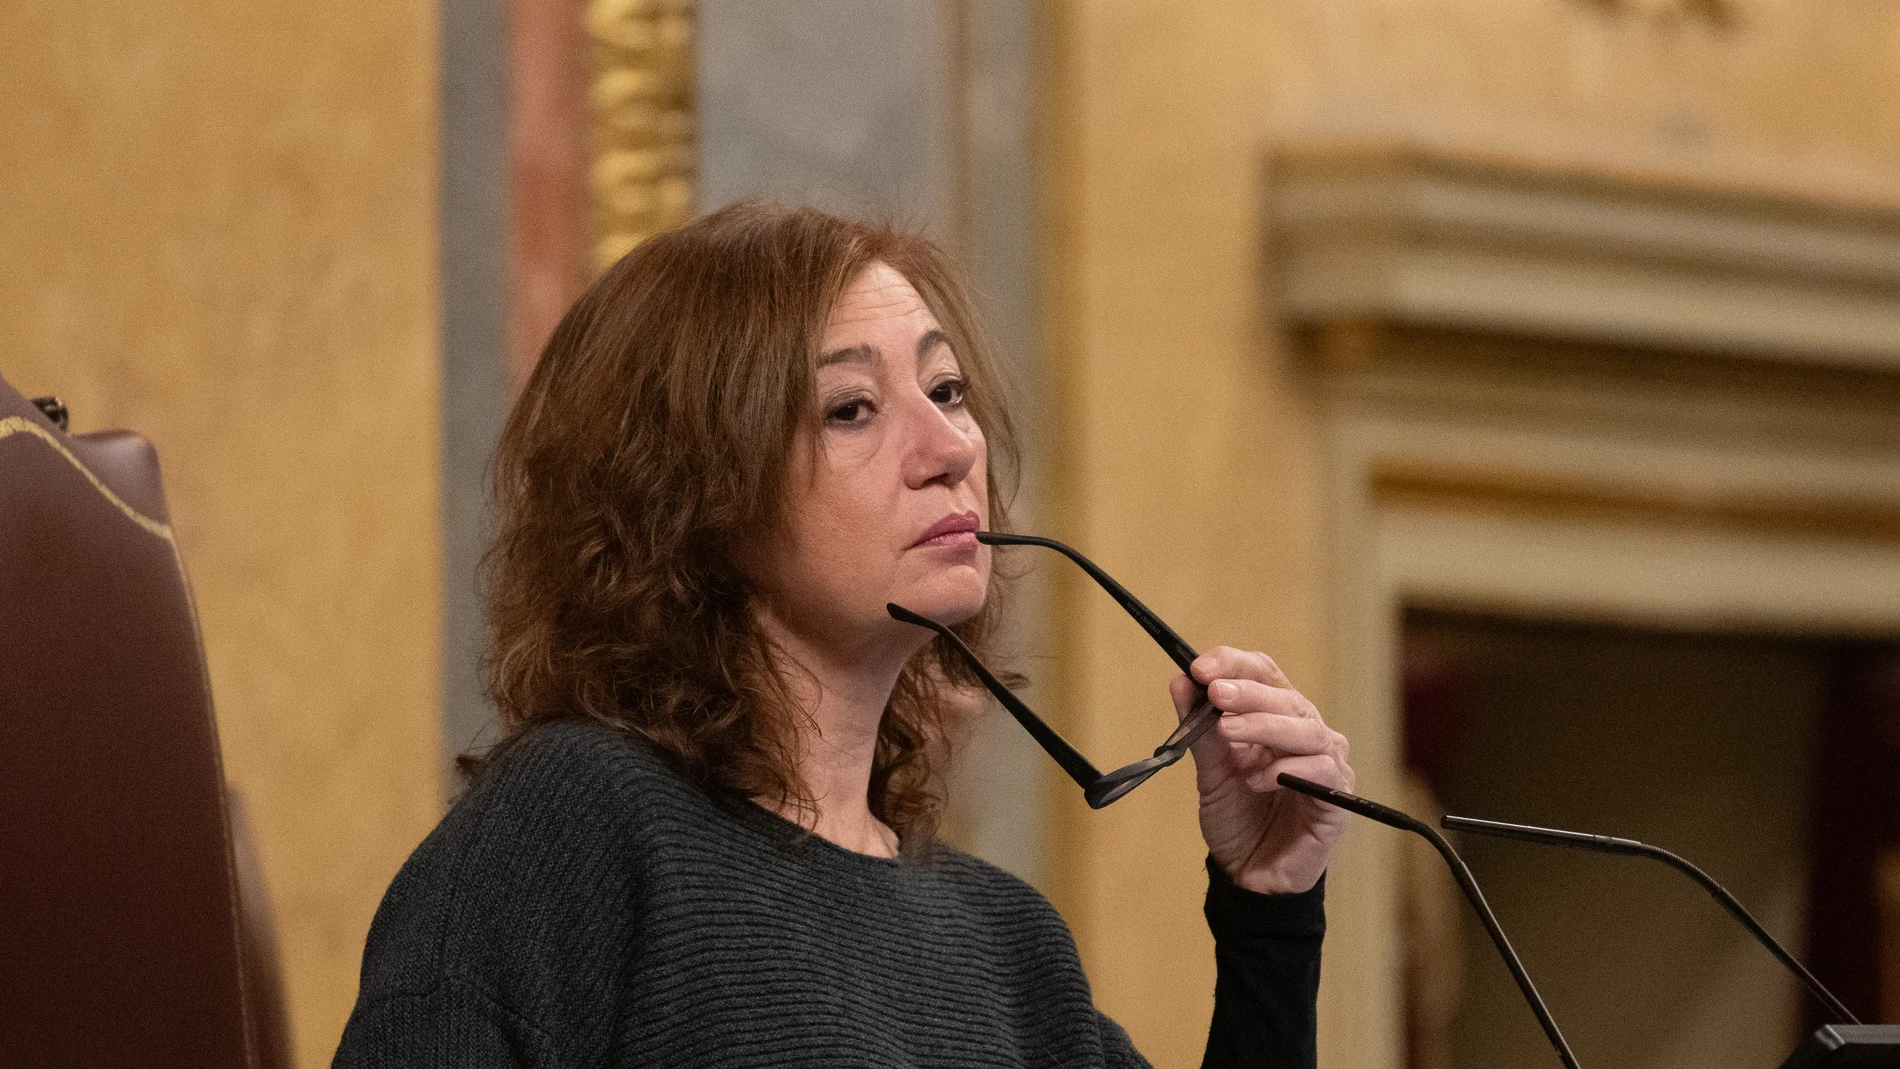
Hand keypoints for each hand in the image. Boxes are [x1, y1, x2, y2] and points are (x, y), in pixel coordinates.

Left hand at [1169, 647, 1353, 894]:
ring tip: (1228, 733)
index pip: (1265, 673)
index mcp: (1276, 717)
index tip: (1200, 669)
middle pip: (1285, 696)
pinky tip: (1258, 780)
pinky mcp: (1335, 799)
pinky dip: (1288, 769)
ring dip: (1264, 725)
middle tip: (1215, 694)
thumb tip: (1181, 682)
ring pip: (1306, 728)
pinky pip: (1322, 770)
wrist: (1247, 873)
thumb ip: (1199, 729)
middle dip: (1247, 692)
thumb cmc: (1236, 817)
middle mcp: (1306, 733)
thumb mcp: (1211, 771)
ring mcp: (1325, 764)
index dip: (1235, 664)